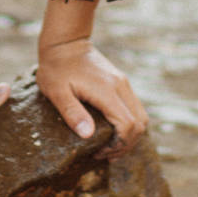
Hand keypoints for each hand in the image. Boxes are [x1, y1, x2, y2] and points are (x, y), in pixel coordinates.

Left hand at [36, 38, 147, 159]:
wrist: (65, 42)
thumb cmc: (56, 67)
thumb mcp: (56, 92)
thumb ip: (72, 112)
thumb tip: (88, 135)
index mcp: (107, 91)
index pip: (128, 125)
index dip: (118, 145)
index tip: (99, 152)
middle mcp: (121, 87)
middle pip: (140, 124)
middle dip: (126, 144)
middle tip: (105, 154)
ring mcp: (123, 84)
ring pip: (141, 116)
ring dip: (129, 135)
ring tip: (109, 146)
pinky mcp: (120, 83)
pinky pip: (134, 108)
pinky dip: (128, 124)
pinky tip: (110, 131)